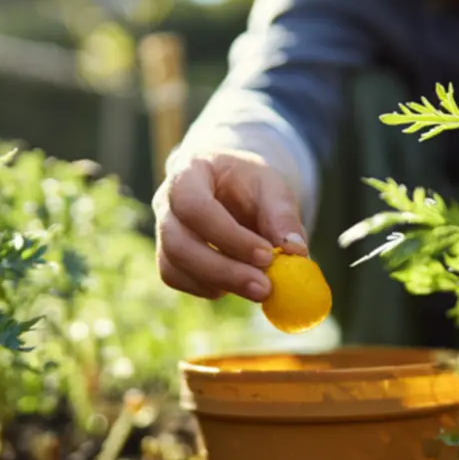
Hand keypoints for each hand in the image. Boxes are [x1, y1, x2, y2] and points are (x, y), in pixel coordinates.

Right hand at [153, 149, 306, 301]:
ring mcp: (162, 230)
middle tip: (264, 288)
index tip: (266, 255)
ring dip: (219, 282)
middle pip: (178, 243)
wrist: (230, 186)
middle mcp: (166, 201)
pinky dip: (208, 288)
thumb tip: (295, 251)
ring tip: (258, 287)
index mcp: (189, 171)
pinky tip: (237, 283)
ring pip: (174, 266)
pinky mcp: (167, 255)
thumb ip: (283, 216)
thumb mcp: (272, 187)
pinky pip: (176, 279)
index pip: (194, 205)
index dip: (228, 236)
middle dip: (224, 270)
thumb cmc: (249, 184)